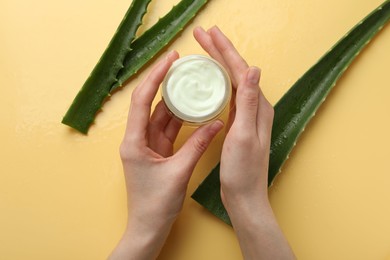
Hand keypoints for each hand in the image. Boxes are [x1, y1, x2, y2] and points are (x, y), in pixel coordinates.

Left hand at [110, 51, 222, 259]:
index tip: (169, 61)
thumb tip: (216, 124)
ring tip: (187, 81)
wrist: (148, 227)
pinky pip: (168, 129)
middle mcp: (138, 140)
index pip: (141, 101)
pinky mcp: (157, 153)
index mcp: (134, 142)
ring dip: (173, 100)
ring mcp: (147, 146)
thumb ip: (197, 145)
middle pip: (150, 104)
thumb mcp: (179, 172)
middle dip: (163, 82)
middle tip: (179, 64)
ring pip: (160, 116)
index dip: (154, 78)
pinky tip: (191, 108)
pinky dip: (180, 119)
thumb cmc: (156, 205)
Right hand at [194, 26, 294, 258]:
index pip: (240, 71)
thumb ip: (250, 103)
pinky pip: (230, 94)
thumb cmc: (243, 171)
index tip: (209, 34)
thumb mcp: (244, 136)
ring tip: (206, 49)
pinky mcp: (240, 123)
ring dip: (219, 63)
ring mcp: (248, 115)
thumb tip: (254, 69)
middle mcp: (256, 108)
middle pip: (237, 71)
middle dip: (220, 51)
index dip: (224, 50)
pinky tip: (211, 80)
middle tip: (203, 35)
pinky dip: (219, 82)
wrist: (244, 196)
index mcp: (258, 108)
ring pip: (233, 81)